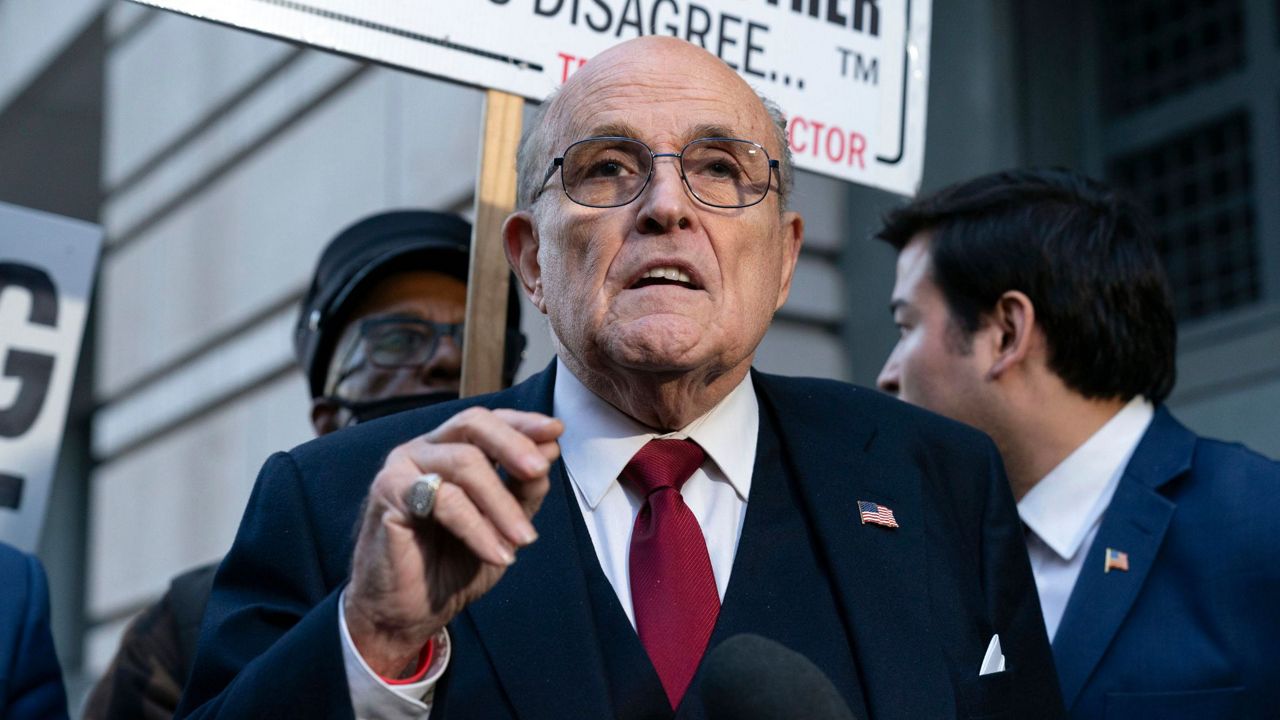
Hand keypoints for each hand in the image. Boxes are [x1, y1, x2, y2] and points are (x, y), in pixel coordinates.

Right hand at [344, 407, 562, 675]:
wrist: (408, 611)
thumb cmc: (451, 564)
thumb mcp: (502, 525)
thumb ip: (522, 488)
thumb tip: (551, 448)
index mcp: (448, 449)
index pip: (487, 421)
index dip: (522, 423)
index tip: (556, 431)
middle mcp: (424, 449)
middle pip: (473, 424)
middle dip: (514, 445)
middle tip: (540, 471)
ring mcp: (402, 467)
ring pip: (464, 463)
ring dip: (502, 504)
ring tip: (525, 540)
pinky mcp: (388, 492)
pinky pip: (445, 500)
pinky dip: (478, 528)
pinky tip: (498, 555)